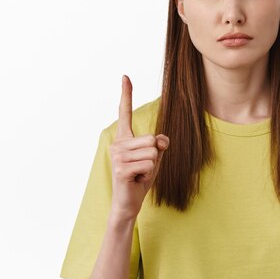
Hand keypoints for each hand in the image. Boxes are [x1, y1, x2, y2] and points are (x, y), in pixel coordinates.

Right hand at [109, 75, 168, 220]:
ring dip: (152, 166)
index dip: (126, 94)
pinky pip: (149, 164)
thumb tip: (162, 140)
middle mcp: (117, 143)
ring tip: (139, 174)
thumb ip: (159, 145)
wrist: (128, 202)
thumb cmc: (140, 178)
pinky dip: (148, 174)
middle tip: (142, 168)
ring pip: (152, 152)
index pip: (125, 112)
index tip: (125, 76)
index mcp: (124, 138)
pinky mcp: (121, 168)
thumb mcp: (155, 158)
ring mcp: (117, 156)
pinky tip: (136, 180)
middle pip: (152, 139)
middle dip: (155, 155)